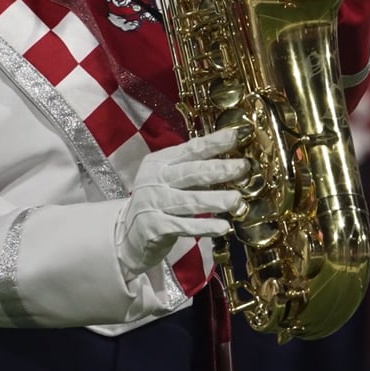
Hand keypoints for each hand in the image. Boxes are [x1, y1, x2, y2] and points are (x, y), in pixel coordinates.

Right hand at [115, 127, 248, 280]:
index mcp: (160, 162)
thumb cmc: (157, 202)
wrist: (126, 235)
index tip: (235, 135)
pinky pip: (185, 226)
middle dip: (219, 169)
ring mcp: (154, 203)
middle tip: (243, 167)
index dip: (213, 142)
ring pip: (190, 200)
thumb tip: (231, 164)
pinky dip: (205, 226)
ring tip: (237, 200)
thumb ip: (193, 170)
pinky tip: (223, 227)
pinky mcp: (155, 227)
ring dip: (216, 199)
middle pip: (191, 172)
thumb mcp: (168, 179)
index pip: (190, 149)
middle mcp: (155, 180)